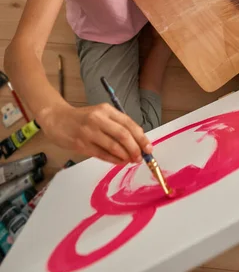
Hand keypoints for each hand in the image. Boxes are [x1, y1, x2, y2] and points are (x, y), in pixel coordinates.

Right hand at [36, 103, 152, 164]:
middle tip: (141, 157)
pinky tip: (120, 162)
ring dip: (126, 156)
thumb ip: (116, 124)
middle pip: (123, 135)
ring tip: (131, 160)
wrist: (57, 119)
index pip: (128, 123)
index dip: (141, 137)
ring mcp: (89, 132)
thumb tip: (136, 140)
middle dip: (135, 148)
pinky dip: (114, 160)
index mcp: (106, 109)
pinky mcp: (81, 144)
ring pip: (114, 146)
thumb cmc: (82, 118)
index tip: (148, 147)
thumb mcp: (100, 114)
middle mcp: (98, 119)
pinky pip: (102, 155)